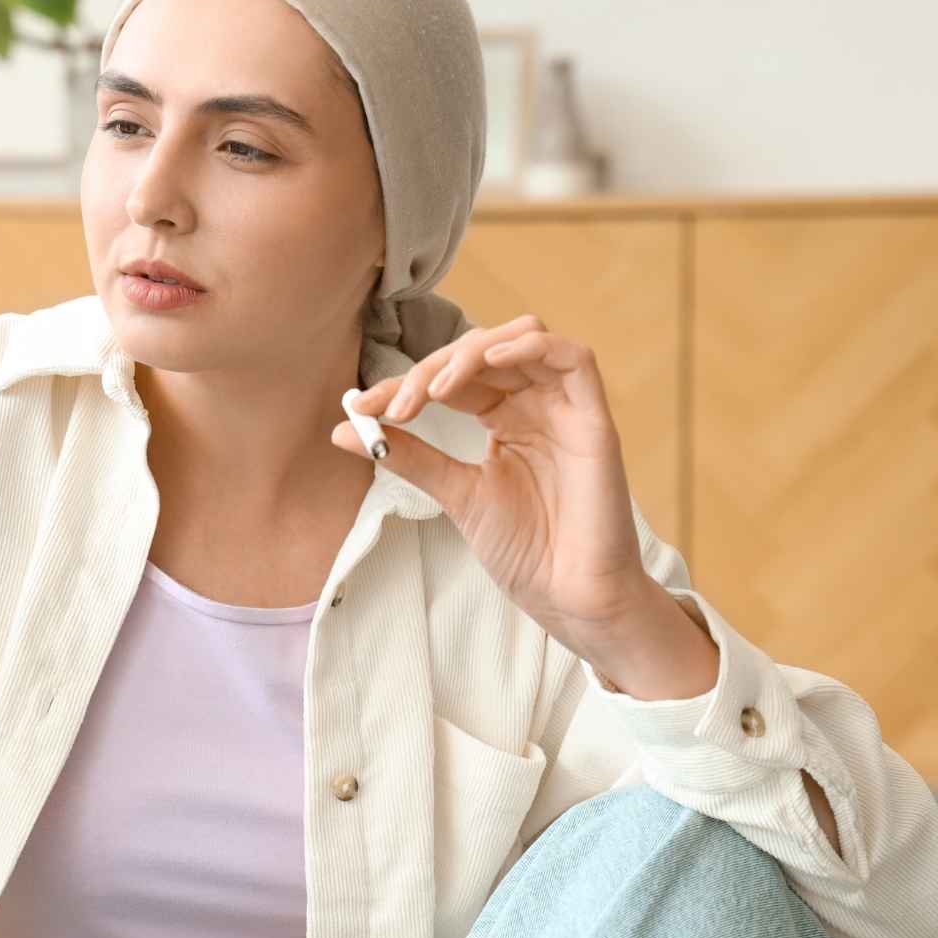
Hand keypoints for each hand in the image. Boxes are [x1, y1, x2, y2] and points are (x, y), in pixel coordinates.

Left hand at [330, 314, 656, 657]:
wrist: (572, 599)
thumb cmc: (526, 550)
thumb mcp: (455, 493)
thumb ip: (408, 456)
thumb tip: (343, 429)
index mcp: (505, 418)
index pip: (451, 377)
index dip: (405, 383)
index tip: (361, 407)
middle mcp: (536, 404)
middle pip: (481, 350)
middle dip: (429, 370)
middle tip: (395, 408)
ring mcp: (566, 409)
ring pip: (523, 338)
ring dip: (471, 353)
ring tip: (434, 392)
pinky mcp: (595, 420)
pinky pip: (574, 357)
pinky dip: (529, 347)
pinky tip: (489, 364)